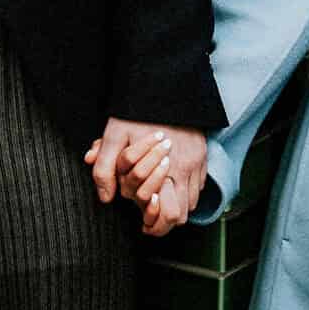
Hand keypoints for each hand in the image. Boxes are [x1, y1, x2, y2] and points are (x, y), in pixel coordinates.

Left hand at [84, 117, 205, 236]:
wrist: (164, 85)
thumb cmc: (136, 111)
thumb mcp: (114, 135)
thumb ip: (105, 166)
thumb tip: (106, 197)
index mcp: (164, 168)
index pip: (167, 214)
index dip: (153, 224)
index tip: (143, 224)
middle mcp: (184, 169)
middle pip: (181, 215)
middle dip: (165, 221)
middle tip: (150, 216)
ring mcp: (196, 162)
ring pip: (191, 202)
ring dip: (176, 205)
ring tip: (159, 199)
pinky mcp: (202, 154)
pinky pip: (199, 185)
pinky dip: (186, 190)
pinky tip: (171, 182)